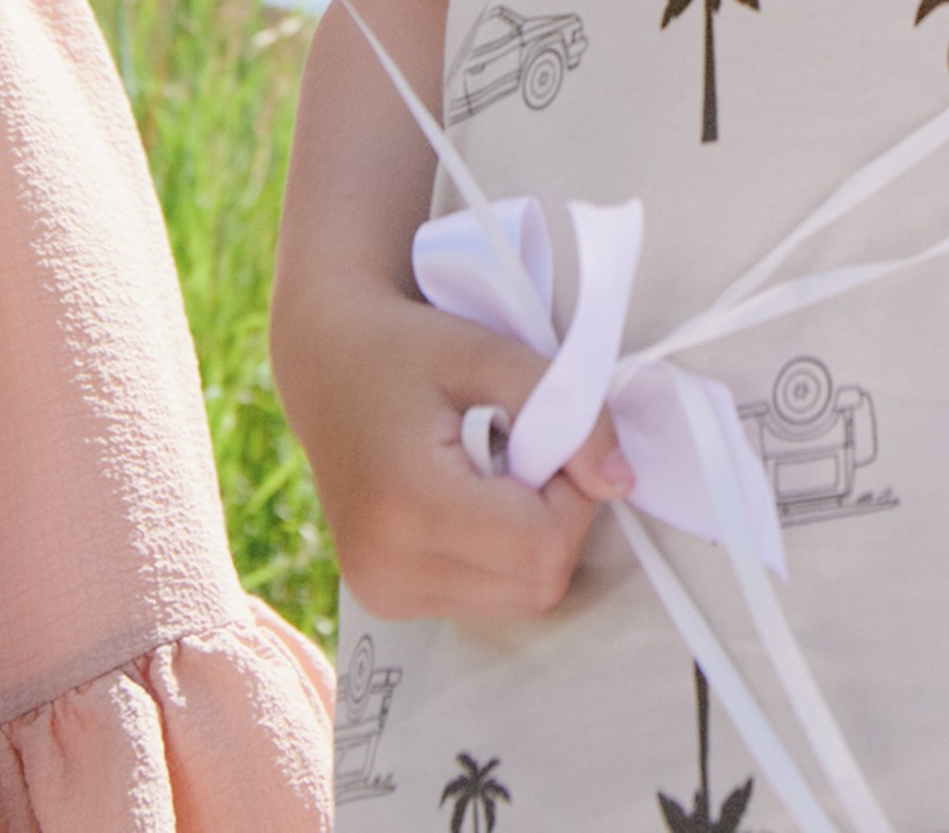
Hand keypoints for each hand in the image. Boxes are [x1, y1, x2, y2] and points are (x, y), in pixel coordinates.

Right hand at [290, 282, 628, 622]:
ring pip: (515, 602)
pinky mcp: (383, 602)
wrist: (327, 360)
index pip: (541, 547)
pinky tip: (473, 501)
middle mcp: (387, 568)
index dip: (574, 496)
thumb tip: (621, 481)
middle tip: (529, 451)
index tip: (552, 439)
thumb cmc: (410, 346)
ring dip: (531, 541)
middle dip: (557, 520)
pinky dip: (501, 556)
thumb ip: (566, 408)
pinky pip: (483, 600)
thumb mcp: (490, 352)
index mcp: (408, 505)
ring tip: (496, 472)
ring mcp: (380, 595)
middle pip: (534, 587)